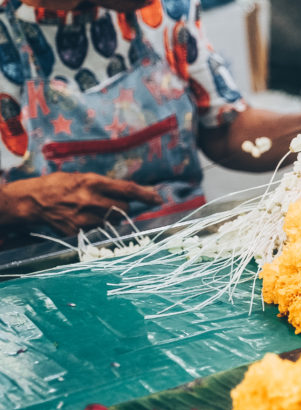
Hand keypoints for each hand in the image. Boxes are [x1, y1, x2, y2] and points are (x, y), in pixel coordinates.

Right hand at [0, 172, 161, 235]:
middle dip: (123, 207)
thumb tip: (129, 191)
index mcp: (92, 182)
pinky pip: (96, 230)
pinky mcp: (76, 231)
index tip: (158, 199)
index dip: (145, 195)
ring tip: (92, 210)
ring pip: (111, 221)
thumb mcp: (82, 178)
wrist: (33, 201)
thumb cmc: (59, 185)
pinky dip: (94, 225)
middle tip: (112, 203)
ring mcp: (84, 217)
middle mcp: (91, 200)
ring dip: (109, 217)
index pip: (127, 189)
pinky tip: (81, 218)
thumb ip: (104, 185)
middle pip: (123, 208)